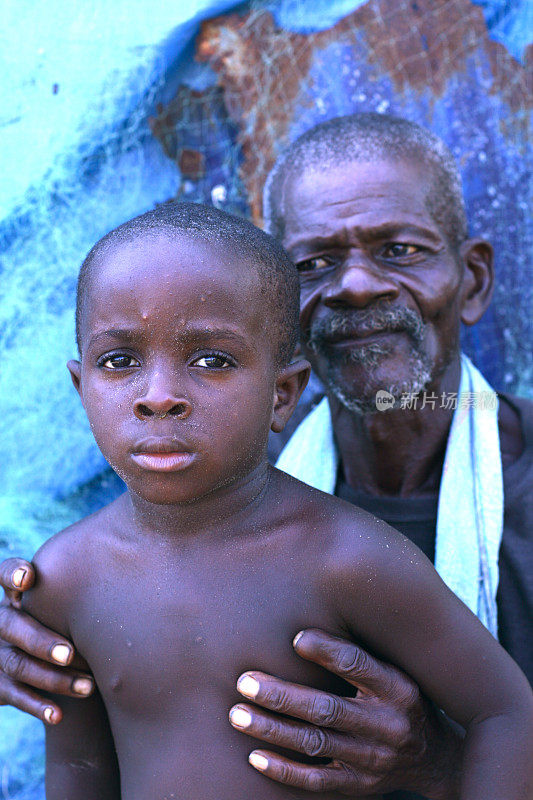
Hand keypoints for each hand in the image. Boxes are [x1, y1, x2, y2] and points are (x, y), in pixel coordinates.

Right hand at [0, 557, 93, 723]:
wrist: (58, 658)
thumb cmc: (75, 619)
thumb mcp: (70, 602)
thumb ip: (81, 589)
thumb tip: (127, 571)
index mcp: (18, 594)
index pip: (5, 574)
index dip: (12, 573)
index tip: (27, 577)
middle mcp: (3, 619)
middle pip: (11, 625)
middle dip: (40, 641)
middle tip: (71, 654)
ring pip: (17, 664)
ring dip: (52, 678)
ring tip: (88, 688)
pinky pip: (14, 694)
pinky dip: (37, 705)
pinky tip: (58, 714)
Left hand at [229, 629, 462, 797]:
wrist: (438, 757)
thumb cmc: (402, 698)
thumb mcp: (396, 668)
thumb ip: (359, 651)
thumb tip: (306, 623)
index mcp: (396, 687)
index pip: (358, 665)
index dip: (326, 650)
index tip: (294, 638)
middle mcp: (386, 723)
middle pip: (327, 708)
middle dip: (282, 696)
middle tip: (245, 682)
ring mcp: (372, 759)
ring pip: (315, 743)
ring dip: (272, 729)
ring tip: (238, 714)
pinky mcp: (359, 786)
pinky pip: (316, 780)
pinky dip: (284, 770)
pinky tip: (255, 756)